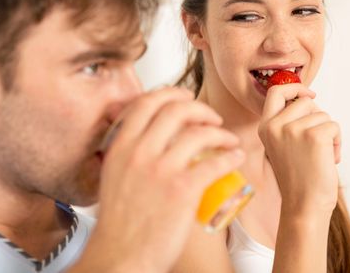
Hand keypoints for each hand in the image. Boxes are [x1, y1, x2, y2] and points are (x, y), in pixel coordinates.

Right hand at [74, 87, 244, 272]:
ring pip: (199, 133)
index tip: (185, 96)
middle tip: (212, 118)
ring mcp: (161, 170)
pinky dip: (230, 156)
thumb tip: (148, 136)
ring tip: (229, 139)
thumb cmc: (118, 223)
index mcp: (121, 147)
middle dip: (200, 108)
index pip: (146, 103)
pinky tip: (236, 157)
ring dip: (221, 132)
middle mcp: (139, 152)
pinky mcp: (182, 190)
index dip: (170, 93)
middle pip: (176, 110)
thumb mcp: (113, 176)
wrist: (120, 257)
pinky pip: (215, 162)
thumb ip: (128, 152)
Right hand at [258, 84, 339, 215]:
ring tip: (321, 154)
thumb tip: (308, 99)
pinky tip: (329, 159)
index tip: (309, 95)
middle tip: (316, 141)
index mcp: (264, 127)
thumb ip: (287, 122)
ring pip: (322, 114)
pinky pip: (333, 125)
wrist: (303, 204)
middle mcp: (274, 125)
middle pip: (304, 101)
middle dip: (317, 117)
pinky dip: (337, 142)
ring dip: (328, 132)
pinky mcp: (313, 135)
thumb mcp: (282, 145)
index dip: (294, 88)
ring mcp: (292, 129)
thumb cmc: (297, 178)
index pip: (275, 91)